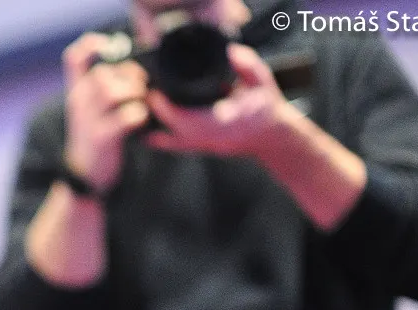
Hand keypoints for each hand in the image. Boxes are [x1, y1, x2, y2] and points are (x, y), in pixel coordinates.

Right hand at [62, 33, 150, 194]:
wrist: (85, 176)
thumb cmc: (97, 137)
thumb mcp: (92, 109)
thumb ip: (107, 86)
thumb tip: (134, 68)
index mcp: (77, 92)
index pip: (74, 57)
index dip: (92, 45)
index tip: (111, 48)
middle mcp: (78, 103)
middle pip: (103, 72)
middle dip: (128, 76)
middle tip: (139, 89)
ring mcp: (88, 121)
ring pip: (112, 91)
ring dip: (135, 93)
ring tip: (140, 103)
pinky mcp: (101, 138)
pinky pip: (127, 116)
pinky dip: (139, 115)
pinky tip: (140, 121)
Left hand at [146, 44, 291, 157]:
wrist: (273, 137)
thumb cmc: (267, 109)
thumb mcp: (263, 82)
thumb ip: (248, 66)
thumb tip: (231, 51)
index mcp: (223, 121)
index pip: (186, 117)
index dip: (166, 105)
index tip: (155, 91)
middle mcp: (211, 137)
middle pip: (172, 129)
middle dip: (156, 113)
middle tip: (146, 96)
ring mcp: (206, 146)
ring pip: (171, 142)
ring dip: (156, 128)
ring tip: (144, 113)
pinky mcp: (203, 149)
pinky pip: (177, 148)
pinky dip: (162, 141)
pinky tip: (149, 134)